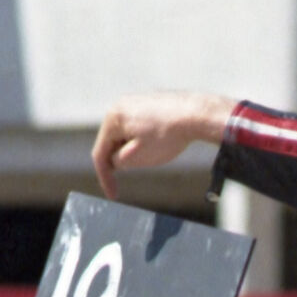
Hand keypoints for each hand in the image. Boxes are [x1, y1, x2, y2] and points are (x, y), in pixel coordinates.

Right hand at [92, 92, 232, 197]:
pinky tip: (158, 145)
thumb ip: (118, 162)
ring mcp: (135, 102)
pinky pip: (137, 127)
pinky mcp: (148, 103)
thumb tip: (114, 161)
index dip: (104, 178)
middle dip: (119, 161)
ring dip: (131, 151)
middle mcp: (120, 105)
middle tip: (134, 174)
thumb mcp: (137, 157)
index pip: (100, 153)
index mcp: (113, 118)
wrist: (196, 114)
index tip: (112, 195)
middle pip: (110, 142)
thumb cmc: (167, 135)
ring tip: (151, 156)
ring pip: (124, 135)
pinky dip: (141, 141)